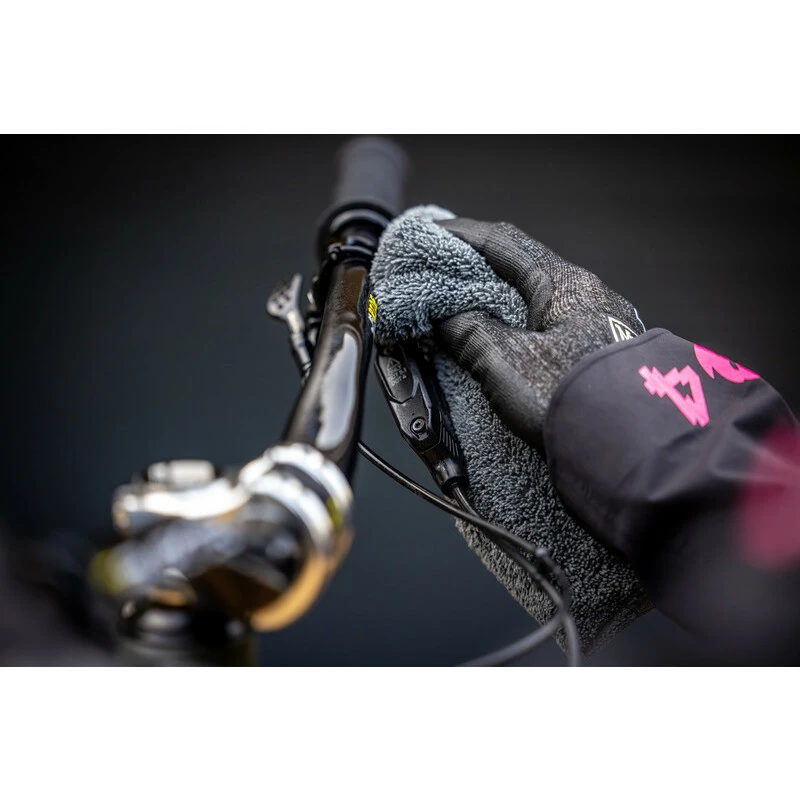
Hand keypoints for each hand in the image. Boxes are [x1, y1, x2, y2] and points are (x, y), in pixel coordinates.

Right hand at [436, 218, 643, 450]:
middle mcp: (588, 299)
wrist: (637, 454)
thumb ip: (467, 331)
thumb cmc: (575, 401)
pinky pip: (547, 330)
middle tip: (439, 275)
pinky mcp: (599, 360)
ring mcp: (599, 329)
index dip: (461, 236)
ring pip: (535, 304)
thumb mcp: (505, 361)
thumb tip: (443, 314)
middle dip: (477, 271)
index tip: (431, 233)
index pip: (505, 243)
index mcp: (567, 286)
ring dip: (496, 303)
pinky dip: (515, 329)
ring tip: (459, 310)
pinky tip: (497, 344)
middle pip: (521, 271)